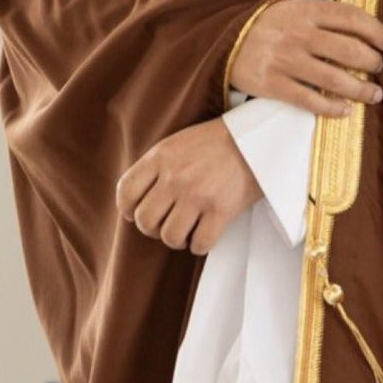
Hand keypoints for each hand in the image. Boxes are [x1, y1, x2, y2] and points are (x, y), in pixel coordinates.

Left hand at [115, 117, 262, 255]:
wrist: (257, 137)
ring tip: (188, 228)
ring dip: (177, 238)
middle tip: (167, 221)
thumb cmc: (216, 141)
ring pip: (169, 237)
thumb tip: (137, 200)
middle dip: (153, 227)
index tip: (135, 213)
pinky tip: (205, 233)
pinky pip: (199, 244)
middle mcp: (175, 176)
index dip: (127, 209)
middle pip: (145, 220)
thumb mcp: (178, 142)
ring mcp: (198, 194)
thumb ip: (156, 166)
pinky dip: (200, 245)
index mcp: (161, 156)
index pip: (126, 191)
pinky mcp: (221, 210)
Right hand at [230, 0, 382, 117]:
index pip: (351, 17)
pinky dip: (333, 108)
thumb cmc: (271, 26)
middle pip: (348, 50)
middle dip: (372, 62)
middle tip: (378, 68)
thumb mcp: (295, 9)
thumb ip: (324, 16)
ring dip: (361, 89)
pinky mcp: (273, 84)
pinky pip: (311, 100)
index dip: (375, 30)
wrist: (226, 39)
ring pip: (334, 79)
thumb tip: (365, 29)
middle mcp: (298, 34)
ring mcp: (285, 60)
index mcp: (306, 10)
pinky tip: (346, 110)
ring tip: (373, 94)